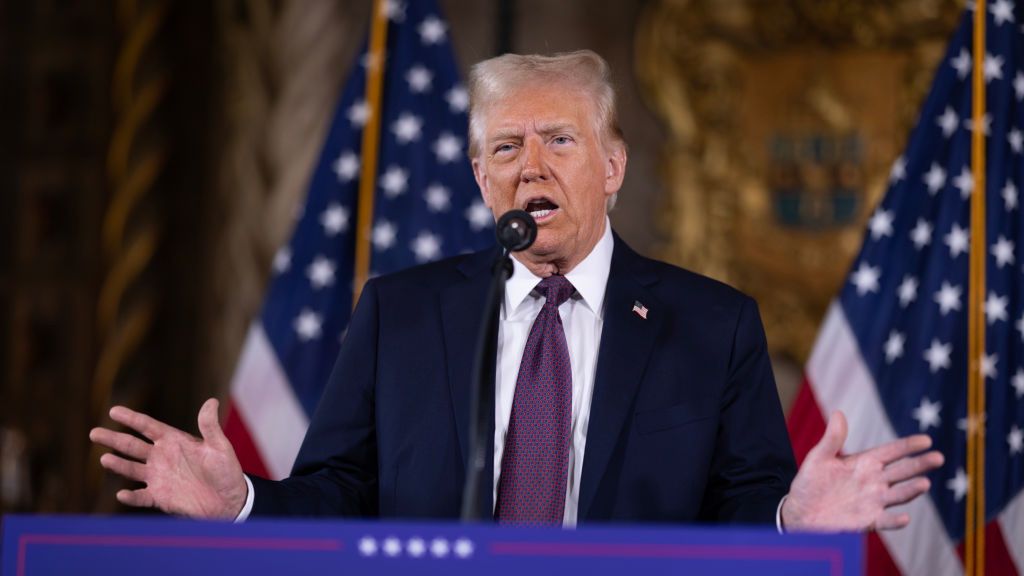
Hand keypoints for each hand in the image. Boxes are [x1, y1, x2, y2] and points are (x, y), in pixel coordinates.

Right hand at [89, 398, 247, 519]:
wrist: (229, 500)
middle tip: (94, 432)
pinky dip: (131, 496)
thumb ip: (210, 426)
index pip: (148, 426)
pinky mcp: (160, 497)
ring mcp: (158, 477)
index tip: (113, 410)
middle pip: (132, 446)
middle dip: (113, 439)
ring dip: (118, 465)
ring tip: (104, 459)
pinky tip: (122, 494)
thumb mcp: (219, 446)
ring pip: (131, 469)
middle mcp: (162, 457)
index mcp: (174, 441)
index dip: (131, 419)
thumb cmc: (226, 471)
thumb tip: (211, 401)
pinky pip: (141, 496)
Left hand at [781, 410, 943, 531]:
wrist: (800, 511)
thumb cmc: (810, 482)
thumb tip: (838, 413)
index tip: (926, 440)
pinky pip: (885, 521)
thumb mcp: (819, 457)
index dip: (908, 446)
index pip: (892, 452)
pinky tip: (904, 518)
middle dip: (920, 464)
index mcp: (865, 463)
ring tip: (925, 483)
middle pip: (902, 471)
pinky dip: (895, 521)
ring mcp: (873, 501)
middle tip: (938, 458)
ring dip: (912, 490)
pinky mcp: (868, 521)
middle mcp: (874, 481)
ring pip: (898, 495)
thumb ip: (832, 438)